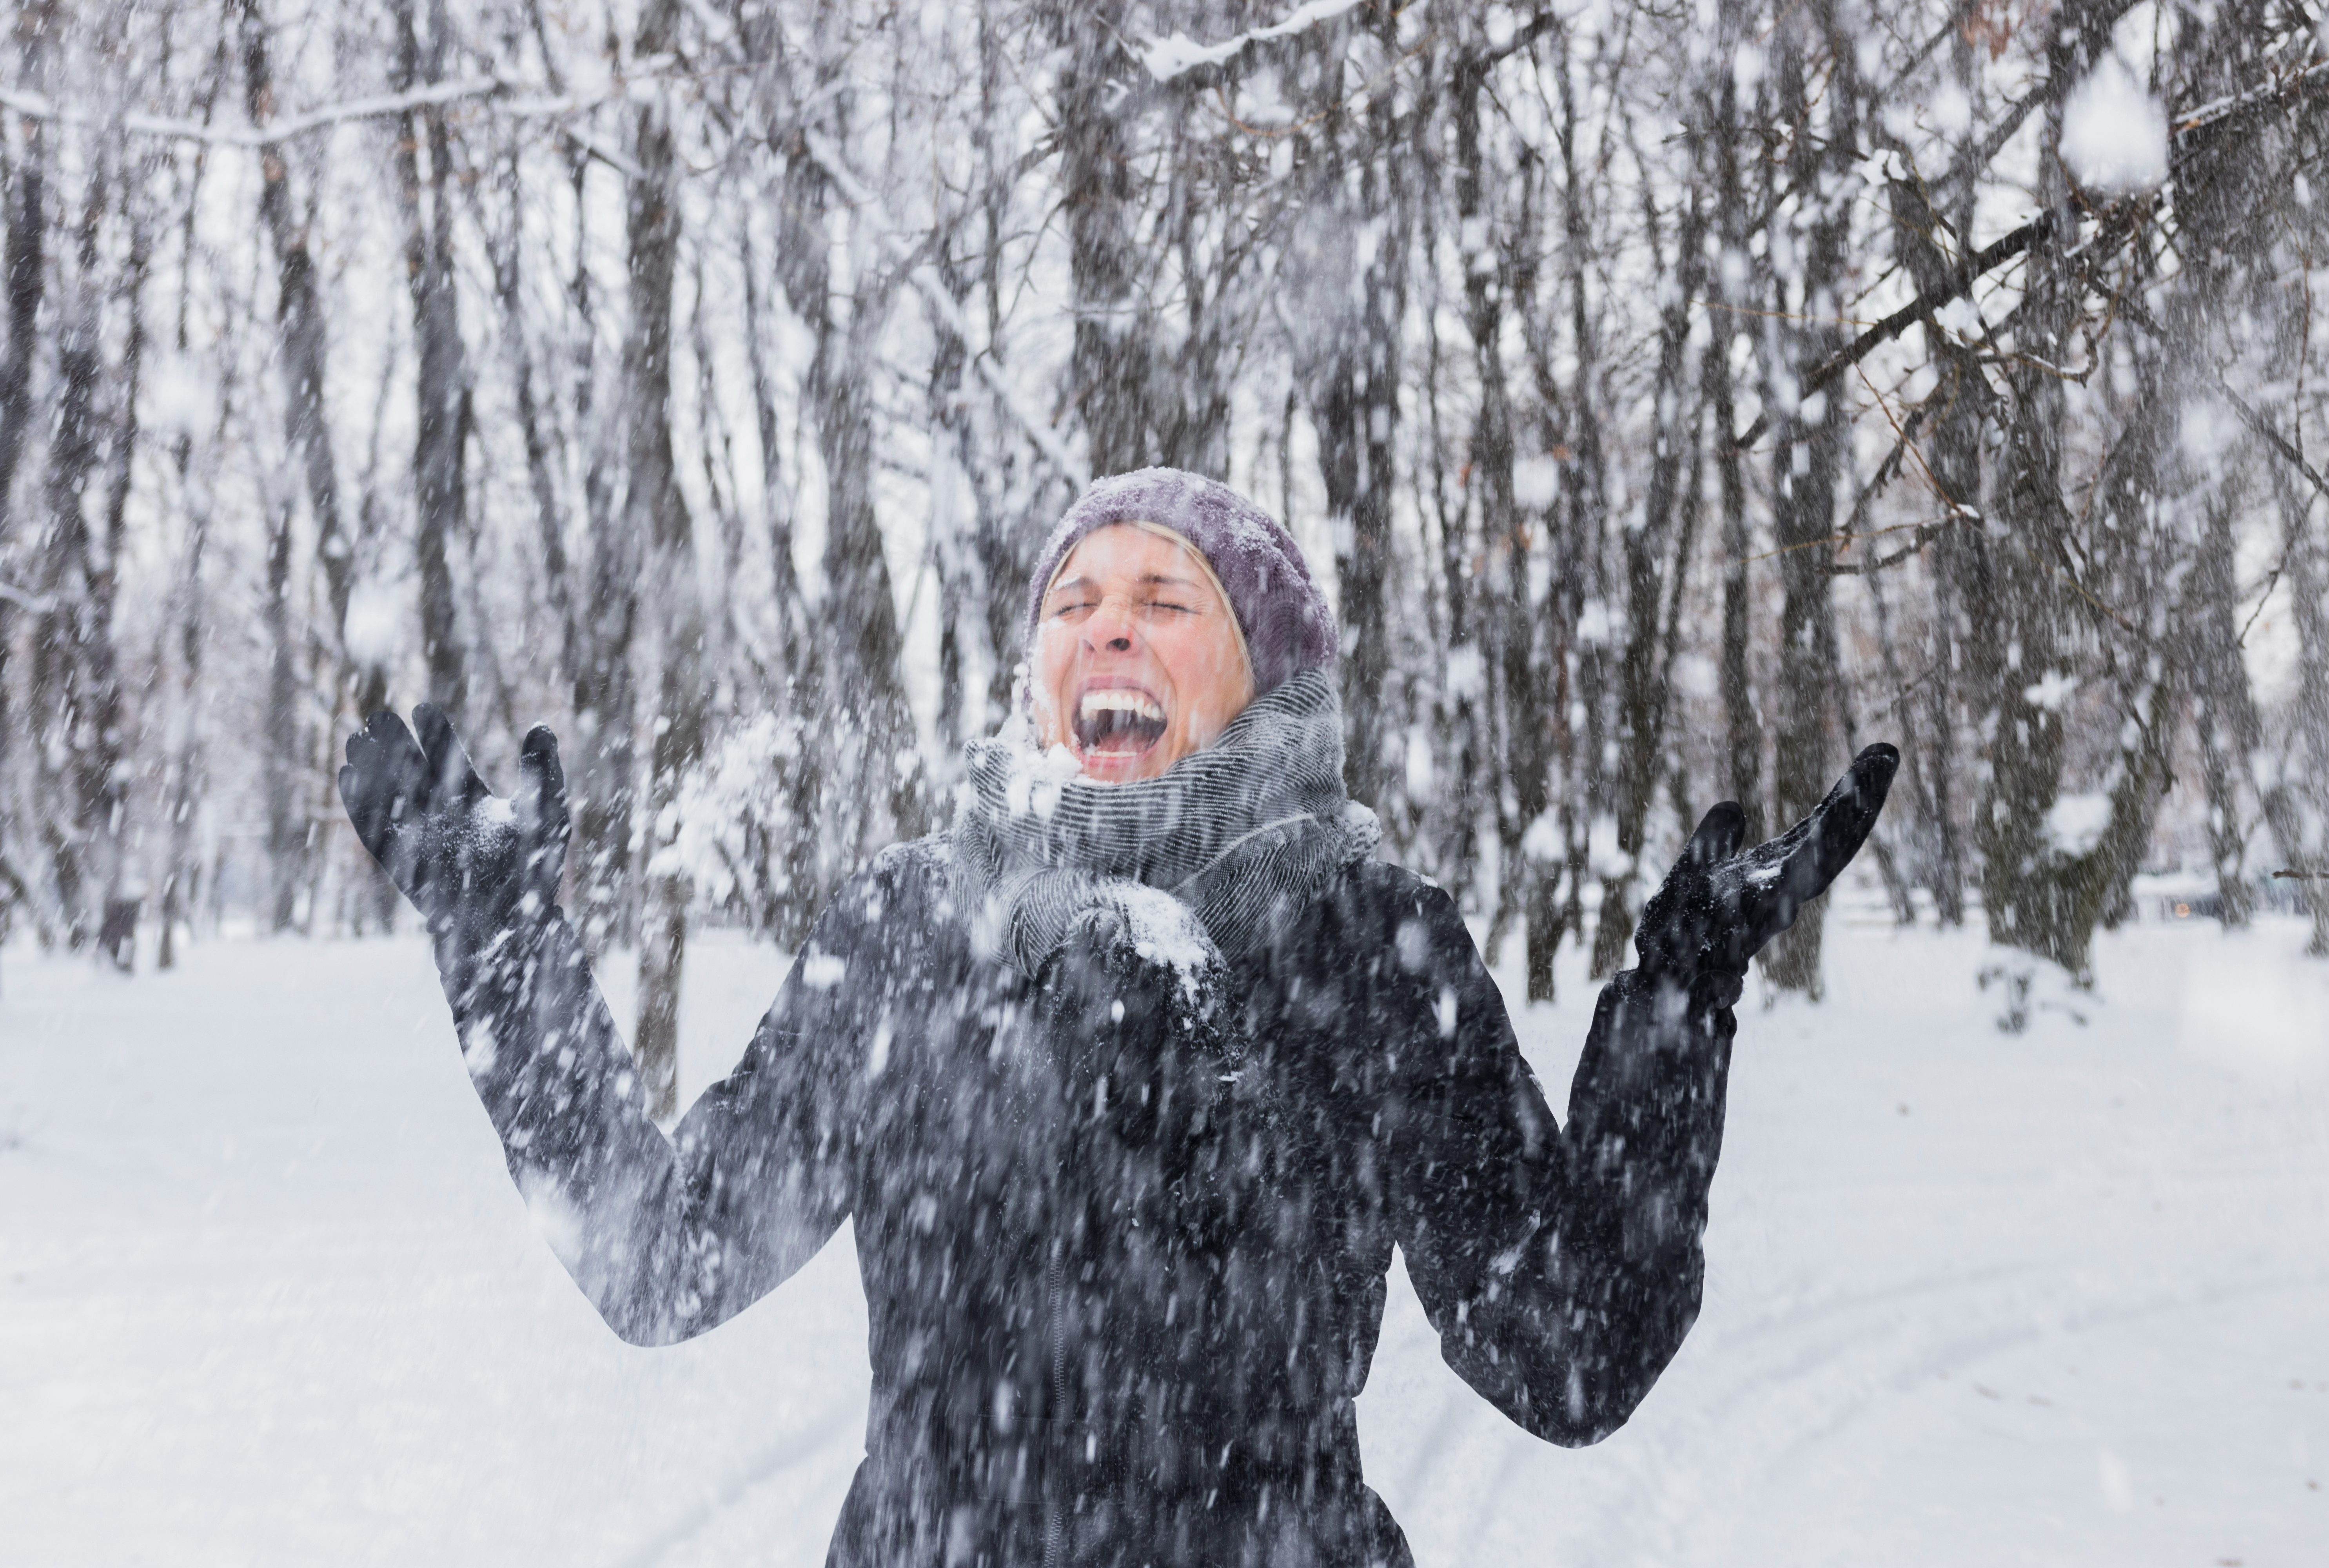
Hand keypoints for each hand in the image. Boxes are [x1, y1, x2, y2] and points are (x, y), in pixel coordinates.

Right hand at [338, 705, 569, 945]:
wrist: (513, 926)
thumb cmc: (535, 872)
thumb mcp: (545, 815)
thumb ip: (542, 772)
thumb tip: (541, 726)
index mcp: (476, 804)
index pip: (451, 761)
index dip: (435, 735)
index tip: (421, 708)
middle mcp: (445, 820)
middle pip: (413, 774)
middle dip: (395, 746)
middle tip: (376, 716)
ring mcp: (422, 841)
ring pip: (391, 798)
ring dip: (372, 770)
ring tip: (355, 739)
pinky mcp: (403, 863)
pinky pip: (377, 831)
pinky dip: (360, 805)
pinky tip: (346, 777)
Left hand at [1633, 743, 1899, 984]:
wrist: (1660, 990)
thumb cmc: (1681, 935)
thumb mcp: (1694, 874)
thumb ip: (1713, 843)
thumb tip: (1734, 807)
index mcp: (1771, 877)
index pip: (1822, 833)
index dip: (1853, 797)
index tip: (1887, 752)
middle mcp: (1772, 900)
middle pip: (1825, 854)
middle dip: (1854, 809)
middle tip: (1886, 758)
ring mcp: (1749, 926)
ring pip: (1792, 889)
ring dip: (1824, 849)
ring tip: (1845, 807)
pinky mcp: (1717, 954)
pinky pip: (1741, 934)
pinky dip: (1767, 907)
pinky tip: (1783, 895)